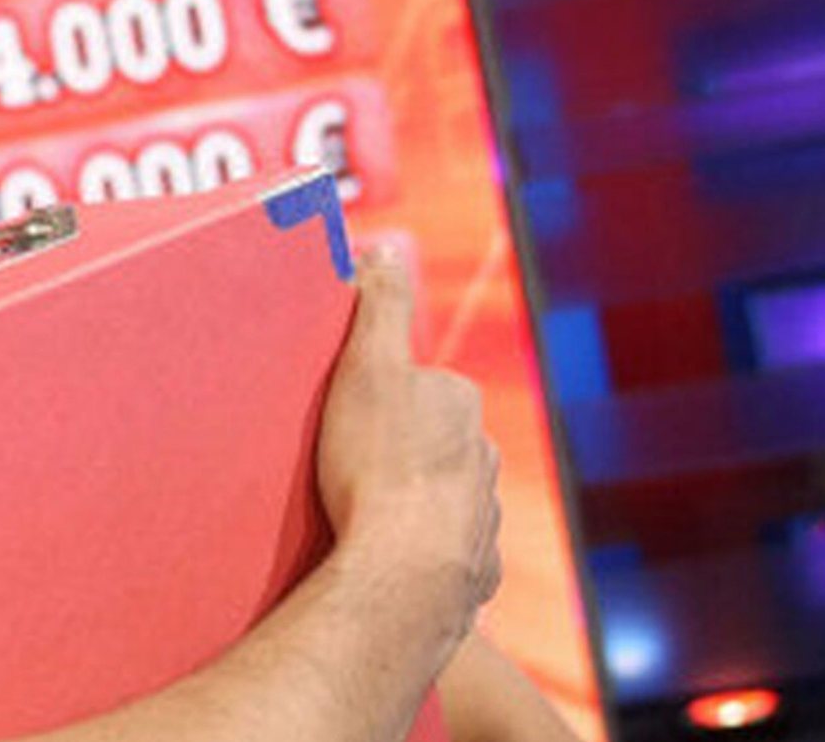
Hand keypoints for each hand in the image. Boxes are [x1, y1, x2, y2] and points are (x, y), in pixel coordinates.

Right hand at [316, 249, 501, 644]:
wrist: (405, 575)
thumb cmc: (379, 467)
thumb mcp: (365, 367)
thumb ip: (379, 304)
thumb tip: (383, 248)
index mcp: (459, 402)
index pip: (418, 381)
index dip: (376, 393)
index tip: (341, 414)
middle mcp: (483, 455)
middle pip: (433, 439)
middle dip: (396, 447)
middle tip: (341, 463)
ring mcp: (483, 515)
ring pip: (441, 495)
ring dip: (409, 500)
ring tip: (356, 515)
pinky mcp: (474, 570)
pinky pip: (442, 549)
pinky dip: (417, 549)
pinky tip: (382, 557)